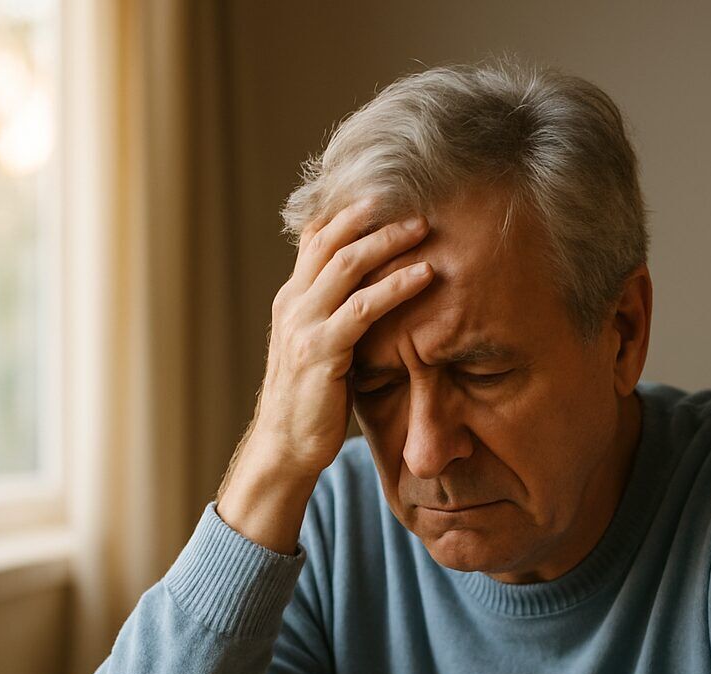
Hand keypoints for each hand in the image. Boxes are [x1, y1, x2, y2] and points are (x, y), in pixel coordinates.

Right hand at [246, 197, 433, 480]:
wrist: (285, 446)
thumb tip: (371, 296)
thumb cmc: (312, 401)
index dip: (348, 212)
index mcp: (291, 299)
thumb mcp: (320, 349)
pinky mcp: (321, 352)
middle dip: (371, 215)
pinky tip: (425, 275)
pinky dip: (397, 286)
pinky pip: (363, 308)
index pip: (315, 238)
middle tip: (411, 198)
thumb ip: (336, 318)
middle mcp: (292, 304)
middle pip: (330, 240)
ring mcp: (303, 326)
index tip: (385, 191)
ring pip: (346, 265)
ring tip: (424, 227)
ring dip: (388, 241)